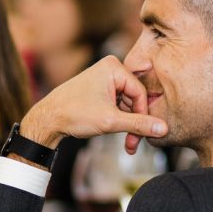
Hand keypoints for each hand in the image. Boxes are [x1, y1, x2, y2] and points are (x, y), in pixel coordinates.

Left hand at [20, 55, 166, 154]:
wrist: (48, 119)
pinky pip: (118, 104)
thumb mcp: (111, 121)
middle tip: (133, 144)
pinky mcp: (100, 89)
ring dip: (128, 124)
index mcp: (114, 67)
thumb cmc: (74, 114)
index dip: (143, 116)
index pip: (140, 93)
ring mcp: (104, 78)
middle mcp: (110, 69)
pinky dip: (119, 120)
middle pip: (135, 99)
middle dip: (135, 123)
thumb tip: (164, 128)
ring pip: (127, 104)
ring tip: (126, 144)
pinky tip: (119, 133)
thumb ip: (139, 124)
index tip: (141, 136)